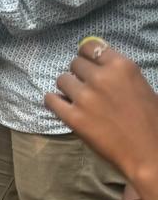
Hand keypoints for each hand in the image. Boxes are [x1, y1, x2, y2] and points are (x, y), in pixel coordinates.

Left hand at [46, 42, 157, 199]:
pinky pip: (51, 100)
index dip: (86, 55)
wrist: (149, 152)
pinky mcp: (73, 117)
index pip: (90, 47)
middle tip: (85, 86)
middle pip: (74, 63)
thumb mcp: (140, 85)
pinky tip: (60, 105)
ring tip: (75, 98)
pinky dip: (53, 101)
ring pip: (61, 80)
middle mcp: (101, 77)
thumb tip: (97, 61)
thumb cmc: (151, 120)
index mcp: (121, 66)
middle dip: (78, 73)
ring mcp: (85, 97)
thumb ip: (118, 72)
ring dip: (67, 88)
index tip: (87, 64)